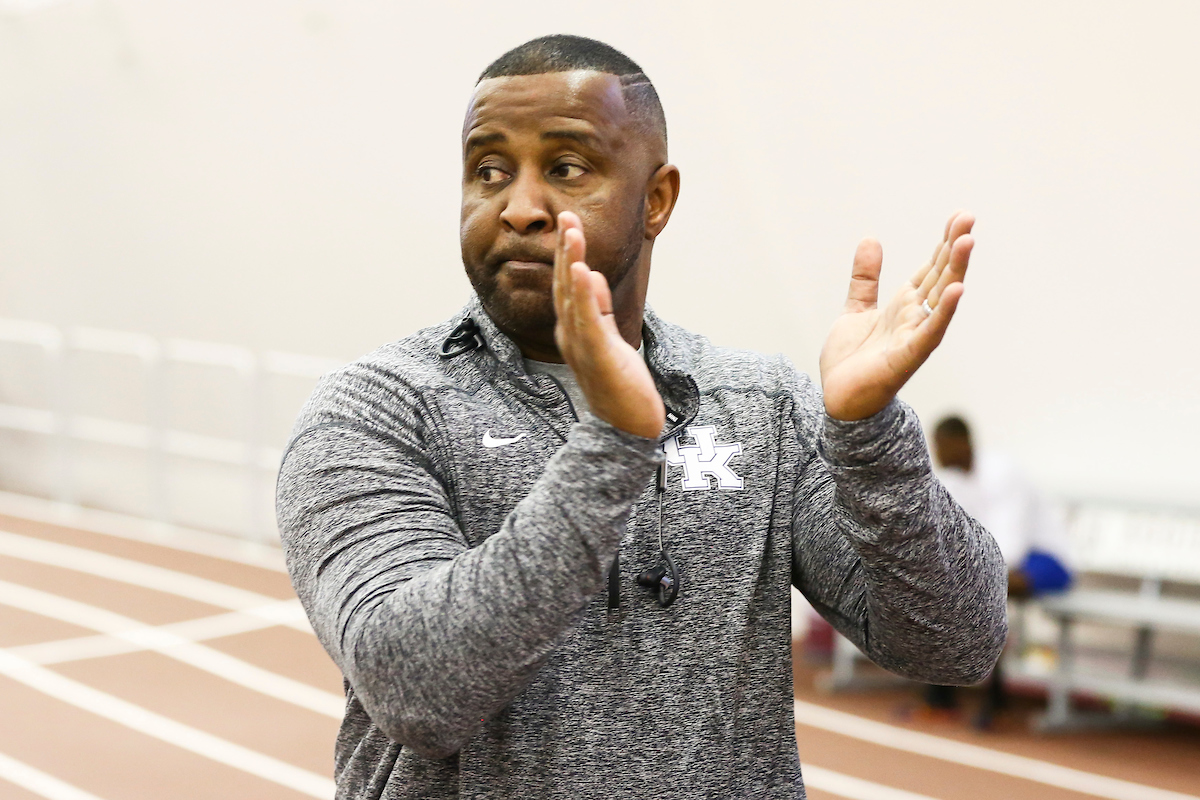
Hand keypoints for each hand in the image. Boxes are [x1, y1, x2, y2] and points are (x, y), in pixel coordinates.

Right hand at [552, 211, 664, 438]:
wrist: (627, 426)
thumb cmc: (618, 385)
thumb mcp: (609, 338)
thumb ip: (598, 308)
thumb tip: (593, 276)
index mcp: (574, 329)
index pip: (568, 285)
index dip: (568, 253)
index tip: (569, 223)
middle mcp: (572, 335)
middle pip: (565, 285)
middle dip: (566, 249)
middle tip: (565, 216)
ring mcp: (582, 346)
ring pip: (573, 298)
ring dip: (572, 263)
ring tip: (572, 233)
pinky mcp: (599, 357)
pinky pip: (589, 321)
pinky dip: (584, 295)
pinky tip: (583, 272)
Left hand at [819, 211, 975, 420]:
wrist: (838, 397)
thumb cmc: (853, 359)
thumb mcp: (856, 308)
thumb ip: (865, 278)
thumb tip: (871, 239)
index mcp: (905, 305)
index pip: (931, 268)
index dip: (944, 243)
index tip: (960, 216)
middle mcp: (915, 317)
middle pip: (941, 276)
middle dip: (955, 248)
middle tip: (969, 217)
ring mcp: (914, 336)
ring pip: (941, 299)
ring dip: (955, 270)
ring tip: (967, 241)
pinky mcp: (906, 357)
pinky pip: (929, 332)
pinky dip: (943, 312)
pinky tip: (957, 290)